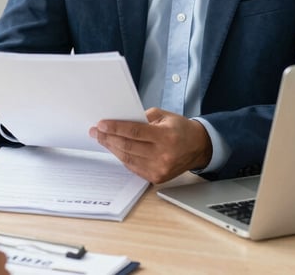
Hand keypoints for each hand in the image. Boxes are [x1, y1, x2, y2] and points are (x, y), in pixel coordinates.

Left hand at [88, 107, 212, 183]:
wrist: (199, 148)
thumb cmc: (180, 129)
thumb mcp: (164, 116)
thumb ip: (142, 117)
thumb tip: (119, 120)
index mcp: (166, 137)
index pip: (135, 132)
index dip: (115, 128)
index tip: (101, 124)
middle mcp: (163, 155)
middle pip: (128, 146)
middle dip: (108, 138)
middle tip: (95, 131)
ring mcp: (160, 169)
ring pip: (128, 158)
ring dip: (112, 148)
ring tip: (102, 139)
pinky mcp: (157, 178)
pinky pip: (133, 167)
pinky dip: (122, 157)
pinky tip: (114, 149)